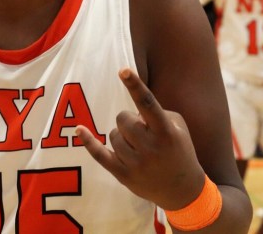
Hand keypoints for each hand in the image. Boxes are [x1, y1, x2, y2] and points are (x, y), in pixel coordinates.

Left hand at [76, 68, 204, 210]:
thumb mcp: (178, 127)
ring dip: (122, 136)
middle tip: (141, 132)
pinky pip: (100, 155)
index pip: (148, 104)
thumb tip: (132, 110)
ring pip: (113, 135)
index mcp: (166, 132)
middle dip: (129, 121)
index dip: (135, 85)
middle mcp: (151, 147)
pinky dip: (89, 142)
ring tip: (137, 147)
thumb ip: (157, 113)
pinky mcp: (124, 175)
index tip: (123, 70)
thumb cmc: (180, 151)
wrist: (183, 191)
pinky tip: (79, 130)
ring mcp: (136, 163)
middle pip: (123, 118)